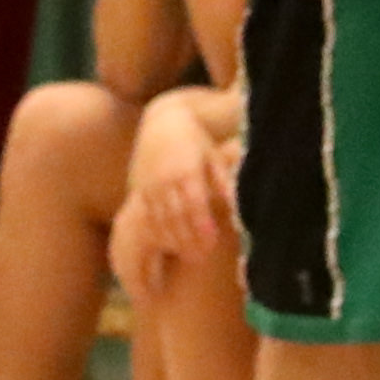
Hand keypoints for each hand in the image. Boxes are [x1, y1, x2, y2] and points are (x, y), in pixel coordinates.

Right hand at [122, 95, 238, 265]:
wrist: (163, 121)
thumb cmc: (195, 140)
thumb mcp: (214, 157)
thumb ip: (225, 182)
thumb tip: (239, 206)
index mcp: (186, 171)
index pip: (194, 203)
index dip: (202, 224)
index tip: (212, 242)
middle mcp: (164, 179)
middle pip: (175, 215)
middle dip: (188, 239)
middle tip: (202, 258)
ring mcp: (149, 184)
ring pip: (159, 218)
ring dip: (173, 239)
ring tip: (188, 256)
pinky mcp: (139, 188)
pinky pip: (146, 214)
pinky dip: (156, 231)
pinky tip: (167, 244)